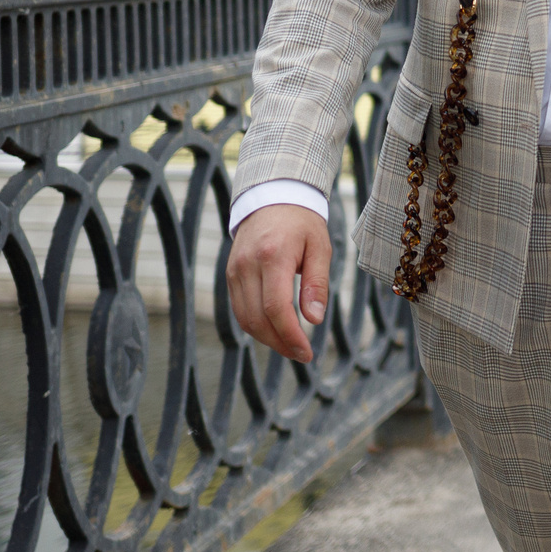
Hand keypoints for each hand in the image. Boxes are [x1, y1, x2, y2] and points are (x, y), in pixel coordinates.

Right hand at [226, 203, 332, 362]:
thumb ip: (317, 283)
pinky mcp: (230, 274)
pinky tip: (275, 330)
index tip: (306, 352)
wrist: (272, 197)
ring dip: (267, 339)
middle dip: (280, 343)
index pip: (275, 307)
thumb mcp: (320, 247)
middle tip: (302, 354)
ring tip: (291, 346)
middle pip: (257, 318)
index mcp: (273, 256)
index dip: (290, 335)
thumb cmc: (302, 223)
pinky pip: (239, 309)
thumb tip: (314, 319)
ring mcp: (234, 270)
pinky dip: (255, 325)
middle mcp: (247, 265)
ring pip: (244, 318)